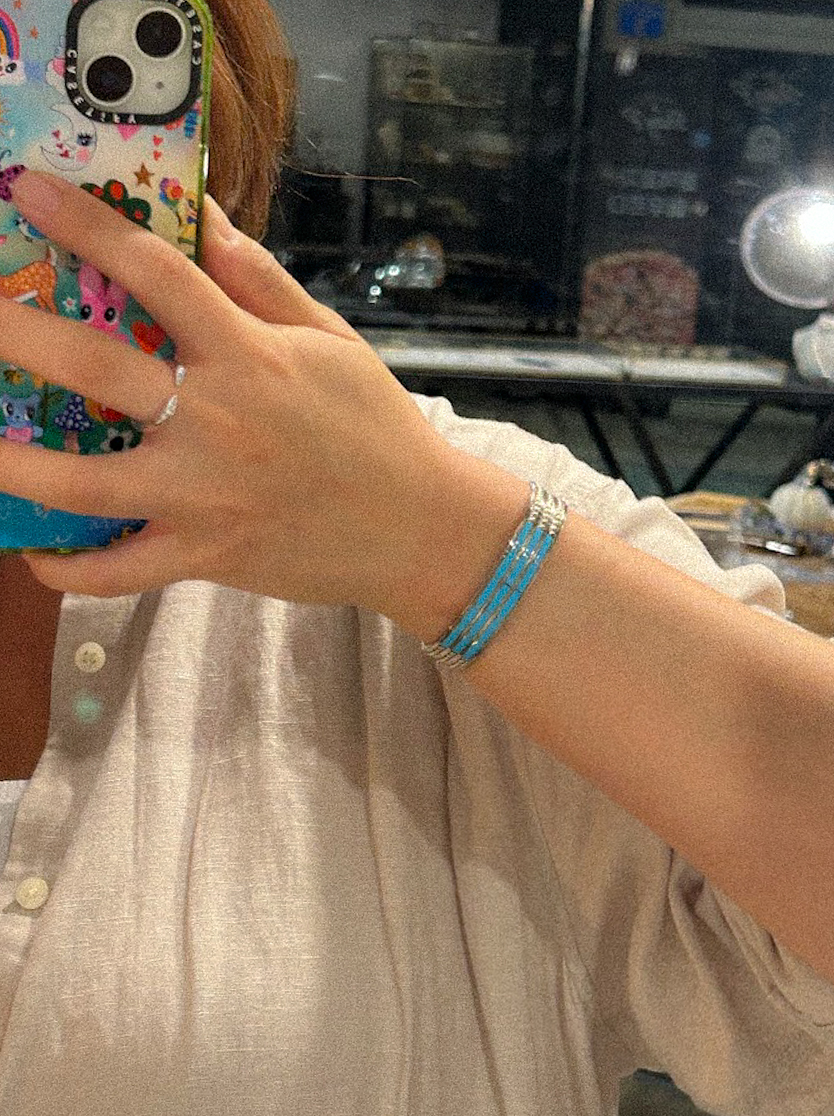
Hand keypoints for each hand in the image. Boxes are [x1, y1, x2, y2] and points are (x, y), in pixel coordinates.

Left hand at [0, 170, 525, 631]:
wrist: (420, 529)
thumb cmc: (378, 428)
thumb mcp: (330, 341)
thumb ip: (260, 282)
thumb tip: (203, 217)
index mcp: (250, 357)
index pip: (160, 274)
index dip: (90, 226)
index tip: (32, 192)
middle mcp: (217, 422)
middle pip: (97, 369)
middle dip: (18, 333)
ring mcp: (205, 496)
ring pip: (86, 485)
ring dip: (16, 465)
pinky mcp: (206, 555)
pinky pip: (122, 573)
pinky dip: (73, 571)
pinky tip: (36, 557)